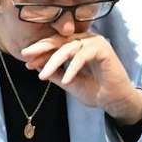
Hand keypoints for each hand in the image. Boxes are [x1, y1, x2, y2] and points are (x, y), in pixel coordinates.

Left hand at [20, 33, 141, 124]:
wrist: (115, 102)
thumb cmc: (95, 91)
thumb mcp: (67, 81)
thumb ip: (53, 72)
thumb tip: (34, 65)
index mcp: (78, 44)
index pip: (55, 43)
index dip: (40, 52)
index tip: (26, 61)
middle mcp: (86, 39)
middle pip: (59, 41)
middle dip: (41, 49)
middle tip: (26, 56)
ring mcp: (95, 42)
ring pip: (68, 48)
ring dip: (53, 62)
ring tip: (43, 75)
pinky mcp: (103, 49)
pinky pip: (82, 56)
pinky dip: (72, 68)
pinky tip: (65, 80)